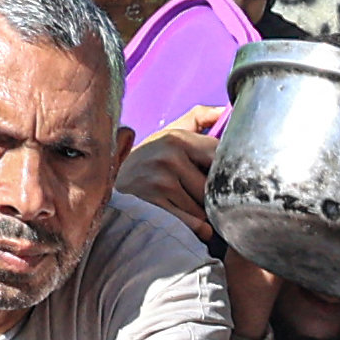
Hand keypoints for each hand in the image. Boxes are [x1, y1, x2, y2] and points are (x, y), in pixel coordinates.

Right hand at [118, 107, 221, 237]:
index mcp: (178, 139)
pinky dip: (198, 229)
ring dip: (205, 215)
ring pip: (206, 209)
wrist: (112, 181)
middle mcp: (170, 158)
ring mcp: (162, 183)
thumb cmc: (150, 159)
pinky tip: (188, 221)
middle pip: (215, 188)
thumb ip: (199, 119)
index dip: (226, 171)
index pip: (221, 156)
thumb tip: (225, 109)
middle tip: (203, 196)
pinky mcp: (156, 207)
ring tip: (190, 207)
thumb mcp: (170, 134)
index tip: (223, 177)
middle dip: (214, 197)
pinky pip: (195, 225)